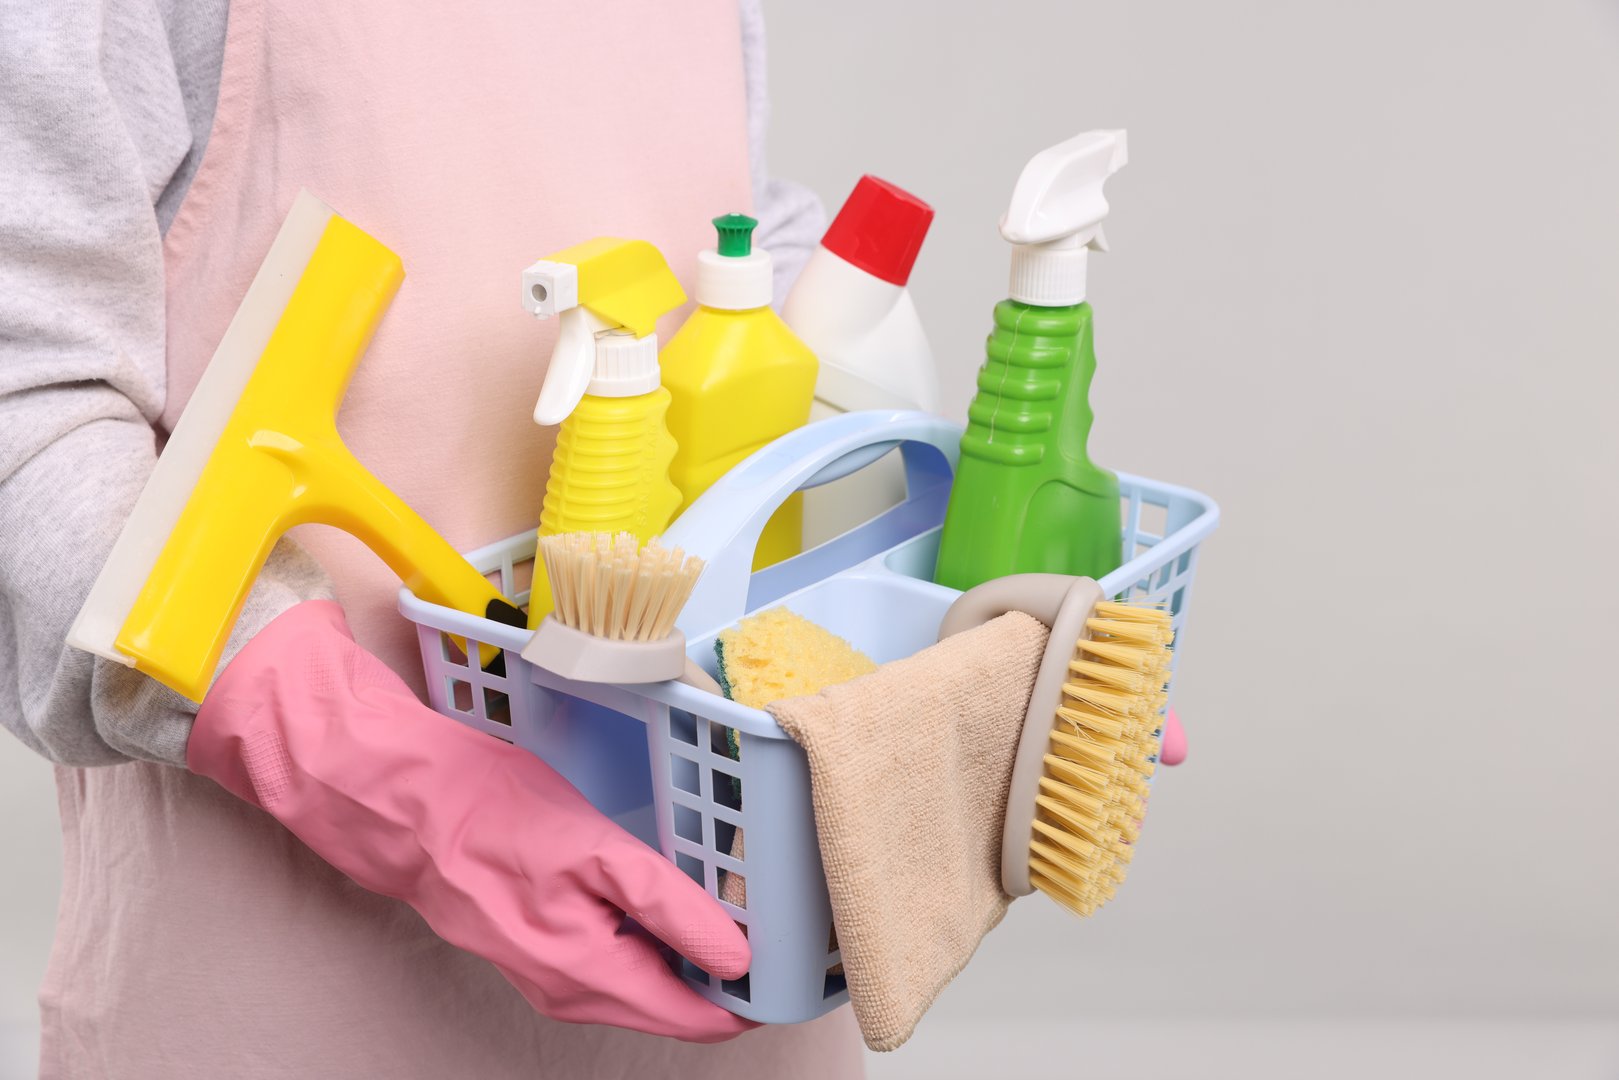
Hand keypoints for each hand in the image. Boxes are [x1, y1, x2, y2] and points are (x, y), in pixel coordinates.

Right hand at [188, 600, 753, 1041]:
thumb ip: (670, 907)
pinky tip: (668, 896)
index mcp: (590, 978)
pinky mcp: (540, 948)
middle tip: (770, 917)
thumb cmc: (490, 818)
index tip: (793, 959)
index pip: (698, 1019)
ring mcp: (552, 975)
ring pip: (646, 983)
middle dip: (727, 973)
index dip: (753, 996)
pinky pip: (615, 962)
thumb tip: (736, 956)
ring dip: (690, 954)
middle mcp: (572, 993)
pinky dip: (651, 938)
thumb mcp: (596, 851)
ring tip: (730, 903)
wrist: (403, 807)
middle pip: (676, 1006)